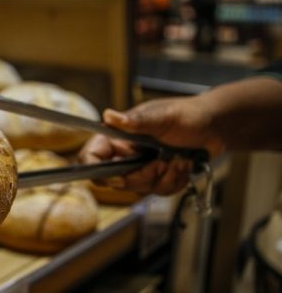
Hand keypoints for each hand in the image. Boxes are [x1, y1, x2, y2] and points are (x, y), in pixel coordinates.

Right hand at [79, 96, 217, 194]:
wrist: (214, 127)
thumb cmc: (187, 115)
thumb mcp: (162, 116)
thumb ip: (135, 121)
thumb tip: (109, 116)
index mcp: (117, 136)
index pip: (92, 157)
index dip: (97, 170)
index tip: (117, 177)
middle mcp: (125, 153)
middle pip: (117, 180)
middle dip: (143, 176)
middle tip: (163, 162)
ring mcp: (141, 167)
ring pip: (140, 188)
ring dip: (165, 178)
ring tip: (180, 159)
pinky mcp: (157, 177)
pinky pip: (159, 191)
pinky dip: (176, 182)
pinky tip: (185, 166)